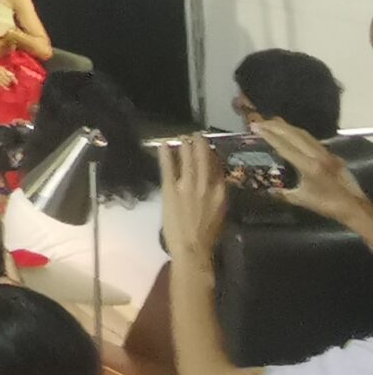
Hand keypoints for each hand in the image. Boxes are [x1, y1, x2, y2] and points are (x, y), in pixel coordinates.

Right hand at [0, 63, 14, 87]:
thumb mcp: (0, 67)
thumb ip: (6, 71)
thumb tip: (13, 75)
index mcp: (2, 69)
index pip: (10, 75)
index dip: (14, 79)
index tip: (17, 83)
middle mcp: (0, 73)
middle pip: (9, 79)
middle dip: (11, 82)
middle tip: (13, 84)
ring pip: (6, 82)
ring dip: (8, 85)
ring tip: (10, 86)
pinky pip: (1, 85)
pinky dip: (5, 87)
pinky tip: (7, 89)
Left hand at [161, 136, 227, 262]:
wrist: (193, 248)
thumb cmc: (207, 235)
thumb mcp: (220, 213)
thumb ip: (218, 196)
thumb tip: (216, 182)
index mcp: (220, 193)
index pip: (218, 168)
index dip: (213, 156)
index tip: (209, 147)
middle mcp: (205, 186)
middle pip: (203, 159)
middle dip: (200, 145)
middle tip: (197, 135)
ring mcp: (187, 186)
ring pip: (187, 160)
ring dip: (185, 146)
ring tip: (183, 137)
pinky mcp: (170, 189)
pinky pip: (168, 168)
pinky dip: (166, 155)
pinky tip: (163, 145)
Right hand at [257, 117, 372, 225]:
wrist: (355, 207)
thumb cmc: (328, 205)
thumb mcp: (302, 200)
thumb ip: (283, 193)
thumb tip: (266, 190)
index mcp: (309, 166)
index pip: (285, 146)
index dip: (269, 136)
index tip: (255, 127)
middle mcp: (318, 155)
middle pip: (293, 134)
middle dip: (275, 126)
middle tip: (259, 122)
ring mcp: (326, 153)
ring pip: (303, 134)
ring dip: (287, 127)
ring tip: (272, 123)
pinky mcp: (332, 154)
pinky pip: (312, 139)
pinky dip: (298, 133)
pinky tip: (292, 134)